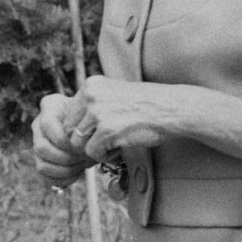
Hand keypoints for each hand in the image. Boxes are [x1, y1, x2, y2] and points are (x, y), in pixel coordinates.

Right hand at [32, 92, 94, 187]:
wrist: (94, 125)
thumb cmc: (94, 116)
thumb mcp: (94, 111)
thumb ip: (90, 119)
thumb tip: (89, 141)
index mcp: (50, 107)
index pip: (47, 125)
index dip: (63, 139)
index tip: (81, 145)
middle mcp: (39, 125)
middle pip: (41, 148)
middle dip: (66, 157)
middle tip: (84, 157)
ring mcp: (38, 144)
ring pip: (42, 166)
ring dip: (66, 169)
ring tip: (83, 164)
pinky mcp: (43, 161)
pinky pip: (47, 178)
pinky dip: (64, 179)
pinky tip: (78, 172)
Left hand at [65, 74, 181, 160]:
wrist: (171, 108)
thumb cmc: (146, 105)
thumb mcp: (114, 94)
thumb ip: (93, 105)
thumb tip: (70, 130)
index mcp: (90, 85)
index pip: (69, 114)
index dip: (82, 129)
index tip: (98, 133)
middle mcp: (90, 95)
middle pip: (69, 129)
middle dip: (85, 140)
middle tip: (105, 142)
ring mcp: (98, 112)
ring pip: (77, 142)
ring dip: (94, 148)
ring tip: (113, 144)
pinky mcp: (107, 129)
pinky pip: (92, 152)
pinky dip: (105, 155)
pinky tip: (119, 148)